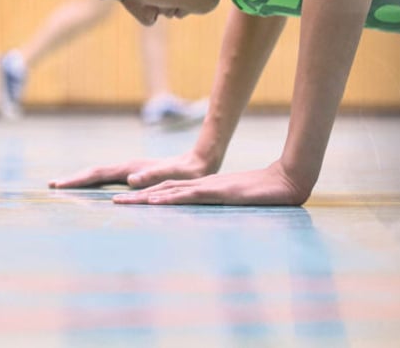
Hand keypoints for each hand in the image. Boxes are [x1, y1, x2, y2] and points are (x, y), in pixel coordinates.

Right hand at [49, 151, 212, 189]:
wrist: (199, 163)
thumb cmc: (186, 173)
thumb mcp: (171, 176)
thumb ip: (151, 176)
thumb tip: (129, 180)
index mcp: (130, 169)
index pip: (97, 174)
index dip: (78, 180)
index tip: (59, 184)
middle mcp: (126, 168)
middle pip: (93, 172)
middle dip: (73, 179)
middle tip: (52, 185)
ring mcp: (130, 170)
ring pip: (99, 175)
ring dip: (82, 180)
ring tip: (65, 186)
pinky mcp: (135, 174)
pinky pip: (108, 178)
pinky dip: (94, 182)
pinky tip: (92, 188)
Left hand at [112, 161, 309, 205]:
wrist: (287, 181)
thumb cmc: (265, 195)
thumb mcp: (237, 205)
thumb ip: (222, 208)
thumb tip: (214, 217)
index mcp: (203, 190)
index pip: (169, 193)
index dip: (146, 196)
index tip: (126, 202)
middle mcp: (200, 186)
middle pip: (161, 191)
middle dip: (136, 197)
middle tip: (112, 202)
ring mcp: (208, 188)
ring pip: (169, 192)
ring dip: (144, 198)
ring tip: (121, 202)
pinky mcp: (217, 192)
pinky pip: (188, 196)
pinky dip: (169, 199)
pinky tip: (153, 202)